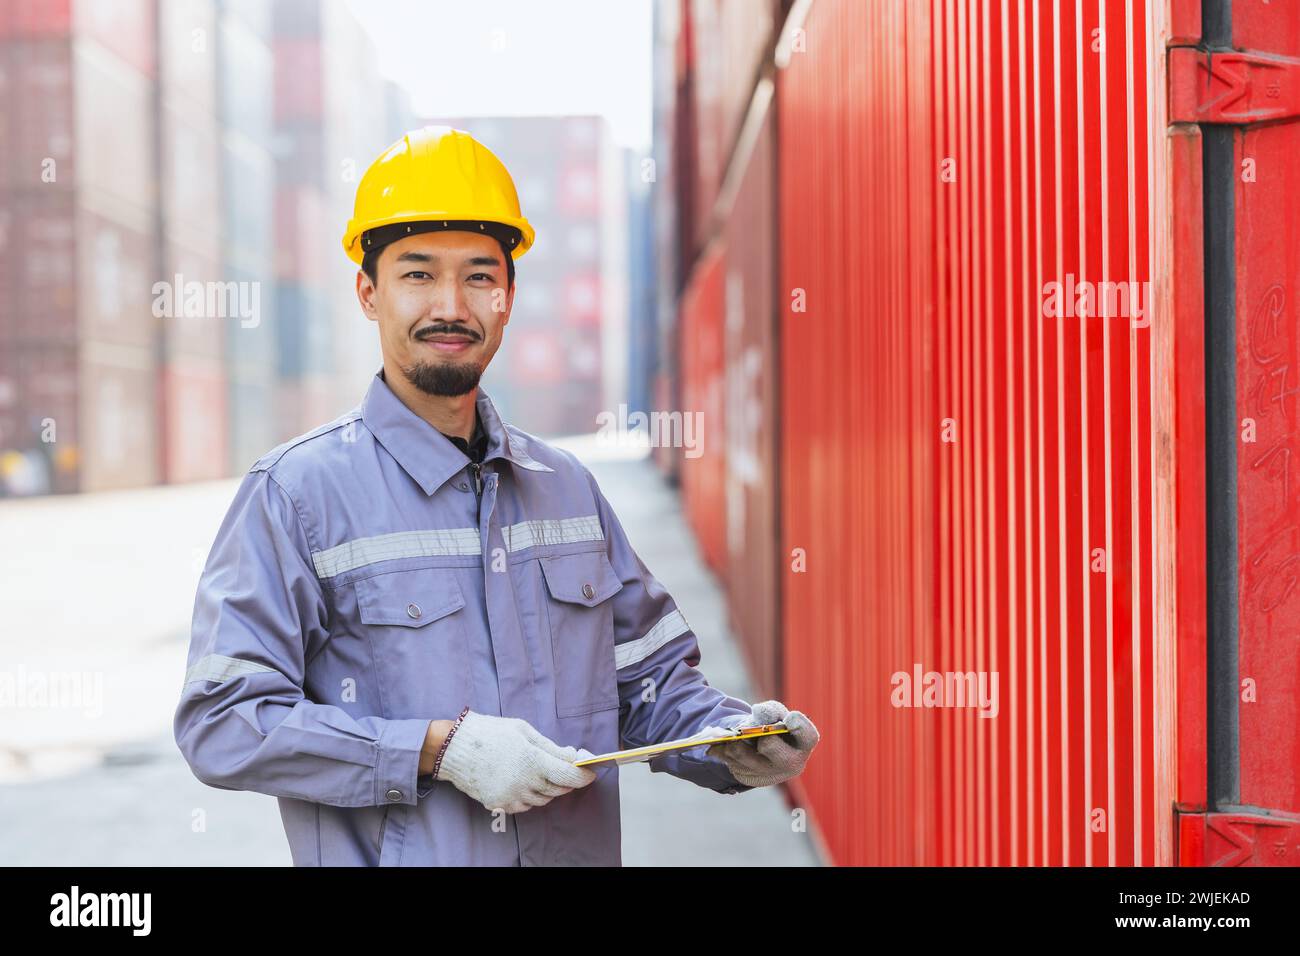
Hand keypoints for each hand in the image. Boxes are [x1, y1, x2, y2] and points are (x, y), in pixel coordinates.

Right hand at [436, 711, 597, 813]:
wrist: (455, 748)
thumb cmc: (491, 733)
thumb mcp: (525, 731)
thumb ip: (551, 747)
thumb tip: (573, 756)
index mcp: (532, 760)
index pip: (569, 775)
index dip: (584, 776)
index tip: (591, 772)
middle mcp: (524, 782)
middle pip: (559, 789)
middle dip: (567, 780)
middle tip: (566, 768)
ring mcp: (512, 796)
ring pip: (543, 799)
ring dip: (549, 788)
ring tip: (540, 771)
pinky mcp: (501, 804)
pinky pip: (526, 805)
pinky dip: (531, 795)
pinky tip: (524, 780)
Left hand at [704, 700, 818, 787]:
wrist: (761, 747)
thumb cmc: (774, 726)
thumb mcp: (777, 714)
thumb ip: (772, 711)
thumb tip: (759, 715)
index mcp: (803, 745)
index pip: (808, 736)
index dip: (800, 726)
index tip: (789, 718)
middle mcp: (789, 763)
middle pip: (769, 746)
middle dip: (759, 736)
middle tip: (758, 734)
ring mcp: (768, 773)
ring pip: (743, 755)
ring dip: (733, 743)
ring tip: (728, 737)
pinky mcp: (749, 778)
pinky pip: (729, 762)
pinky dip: (721, 751)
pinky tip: (715, 746)